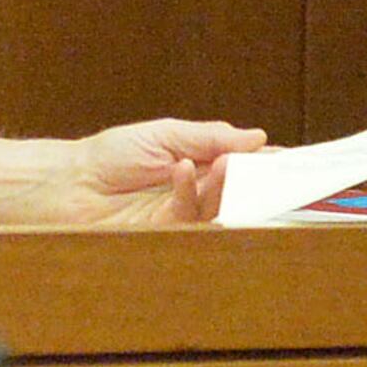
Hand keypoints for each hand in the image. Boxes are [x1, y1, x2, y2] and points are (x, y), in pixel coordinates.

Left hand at [47, 118, 267, 224]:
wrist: (69, 185)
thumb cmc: (109, 157)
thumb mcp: (163, 133)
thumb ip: (209, 137)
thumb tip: (257, 137)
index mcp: (203, 164)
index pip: (246, 164)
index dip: (271, 162)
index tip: (297, 158)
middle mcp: (200, 192)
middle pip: (244, 190)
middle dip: (263, 180)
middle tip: (279, 169)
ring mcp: (185, 214)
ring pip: (224, 206)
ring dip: (229, 184)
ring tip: (230, 163)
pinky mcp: (167, 232)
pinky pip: (191, 215)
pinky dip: (190, 190)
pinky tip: (183, 168)